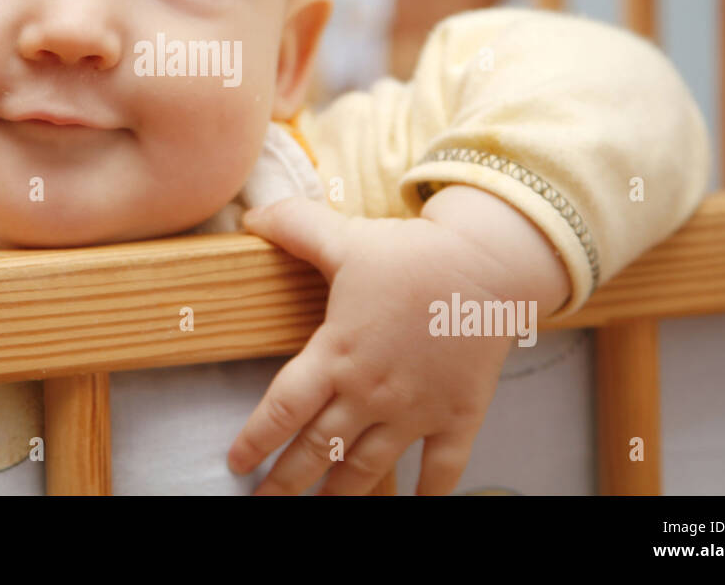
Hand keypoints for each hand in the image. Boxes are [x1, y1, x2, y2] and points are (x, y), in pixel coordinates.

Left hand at [229, 191, 560, 494]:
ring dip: (341, 495)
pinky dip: (426, 494)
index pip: (283, 409)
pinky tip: (412, 506)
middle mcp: (370, 392)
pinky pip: (440, 469)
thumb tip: (251, 216)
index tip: (236, 463)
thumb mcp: (344, 237)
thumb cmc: (412, 253)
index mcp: (337, 354)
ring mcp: (415, 410)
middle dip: (287, 481)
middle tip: (264, 503)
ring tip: (320, 509)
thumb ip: (294, 227)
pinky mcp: (458, 416)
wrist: (489, 264)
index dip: (256, 440)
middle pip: (318, 450)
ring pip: (368, 469)